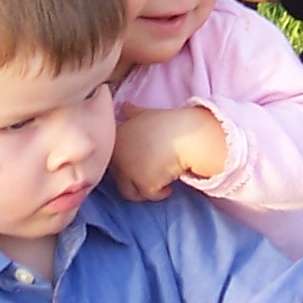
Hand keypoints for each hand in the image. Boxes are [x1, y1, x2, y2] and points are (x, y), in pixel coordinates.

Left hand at [109, 104, 225, 202]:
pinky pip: (148, 196)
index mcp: (117, 138)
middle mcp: (118, 154)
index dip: (128, 164)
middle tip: (153, 175)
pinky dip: (160, 194)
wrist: (189, 135)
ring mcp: (129, 169)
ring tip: (160, 183)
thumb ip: (133, 113)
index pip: (112, 160)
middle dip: (133, 179)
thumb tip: (123, 105)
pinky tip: (170, 186)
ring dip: (144, 190)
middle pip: (118, 178)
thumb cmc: (171, 123)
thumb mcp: (147, 114)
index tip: (144, 163)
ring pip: (129, 192)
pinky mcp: (143, 182)